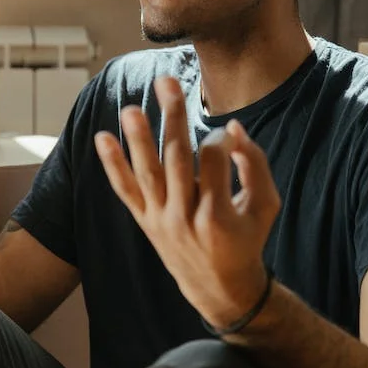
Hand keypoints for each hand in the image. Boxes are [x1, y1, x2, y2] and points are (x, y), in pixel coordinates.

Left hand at [94, 77, 280, 329]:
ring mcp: (160, 220)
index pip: (212, 160)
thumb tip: (233, 128)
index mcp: (217, 214)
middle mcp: (184, 217)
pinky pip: (126, 191)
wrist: (219, 286)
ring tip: (131, 108)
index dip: (219, 140)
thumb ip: (255, 164)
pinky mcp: (145, 221)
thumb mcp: (265, 205)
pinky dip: (112, 166)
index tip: (227, 136)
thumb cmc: (247, 238)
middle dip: (172, 117)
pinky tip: (101, 138)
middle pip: (175, 158)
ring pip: (147, 174)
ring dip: (137, 139)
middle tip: (166, 82)